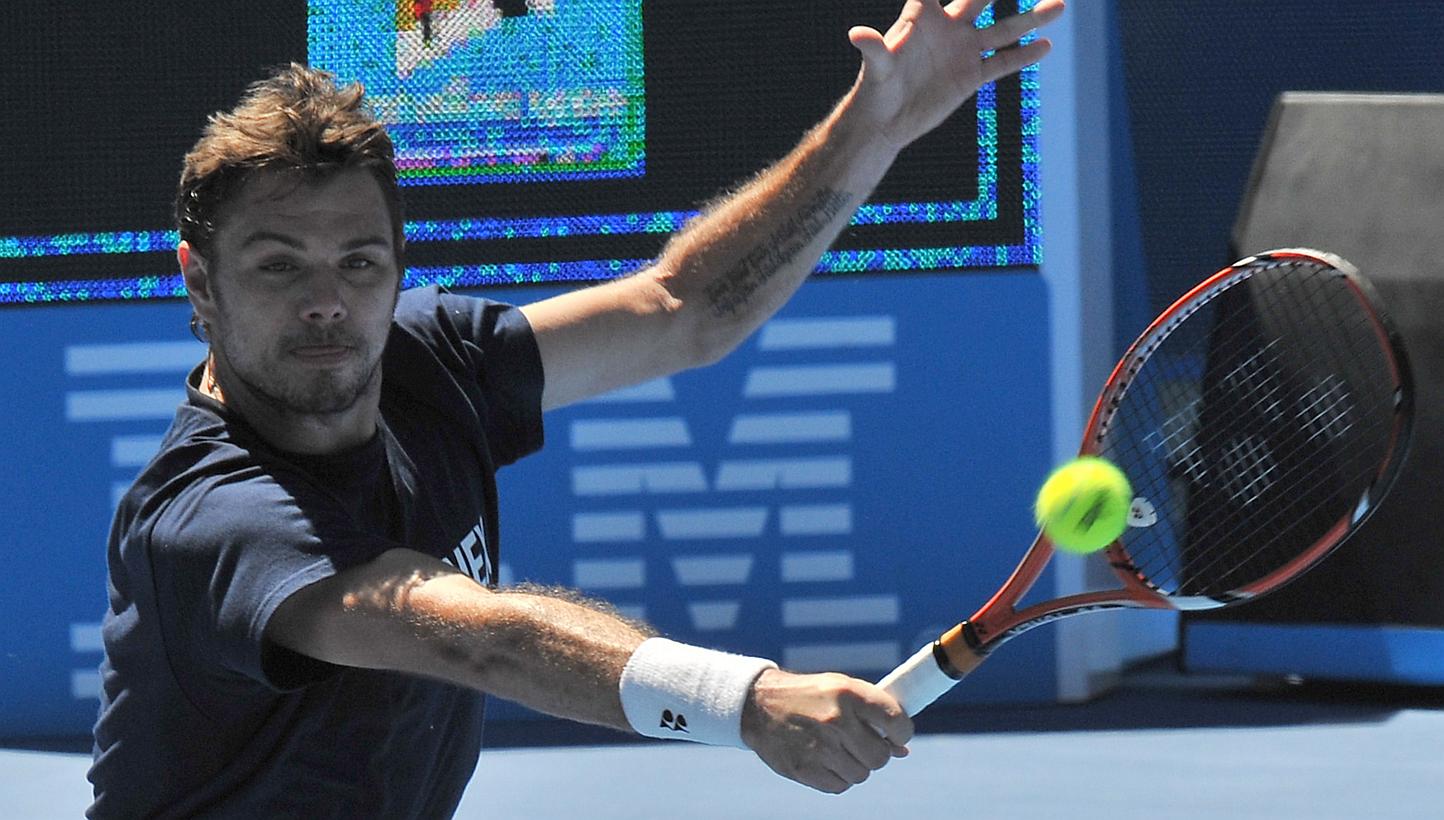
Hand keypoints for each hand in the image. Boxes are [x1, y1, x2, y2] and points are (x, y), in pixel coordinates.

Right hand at [740, 668, 912, 793]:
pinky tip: (824, 759)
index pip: (896, 721)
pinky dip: (837, 777)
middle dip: (876, 753)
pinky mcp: (805, 769)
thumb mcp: (840, 689)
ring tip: (837, 748)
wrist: (758, 705)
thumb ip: (872, 713)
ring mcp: (820, 748)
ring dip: (855, 765)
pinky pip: (840, 786)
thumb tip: (902, 750)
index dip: (902, 732)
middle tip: (861, 743)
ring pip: (861, 774)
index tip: (896, 735)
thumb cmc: (808, 696)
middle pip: (880, 756)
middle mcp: (836, 720)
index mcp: (848, 694)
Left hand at [847, 0, 1065, 150]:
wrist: (885, 122)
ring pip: (1002, 30)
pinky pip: (1001, 64)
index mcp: (922, 17)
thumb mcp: (877, 69)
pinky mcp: (971, 77)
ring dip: (1030, 18)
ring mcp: (963, 51)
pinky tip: (1045, 46)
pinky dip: (1022, 57)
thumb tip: (857, 34)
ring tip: (1058, 5)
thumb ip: (873, 49)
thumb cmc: (875, 90)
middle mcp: (948, 28)